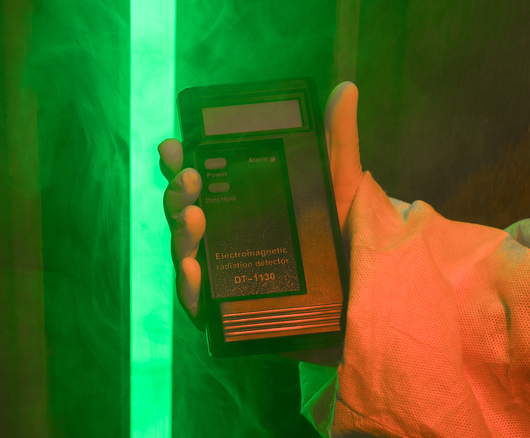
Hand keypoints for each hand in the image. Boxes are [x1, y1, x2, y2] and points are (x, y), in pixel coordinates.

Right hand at [159, 82, 363, 359]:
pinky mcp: (224, 310)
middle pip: (185, 212)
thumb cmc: (339, 244)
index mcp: (238, 205)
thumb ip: (337, 144)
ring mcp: (220, 273)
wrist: (357, 305)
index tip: (173, 145)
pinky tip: (192, 269)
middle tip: (190, 177)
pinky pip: (197, 299)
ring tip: (193, 215)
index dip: (180, 162)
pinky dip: (189, 284)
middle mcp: (223, 236)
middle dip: (179, 191)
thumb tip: (347, 89)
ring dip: (181, 232)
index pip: (200, 179)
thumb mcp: (338, 190)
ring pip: (186, 251)